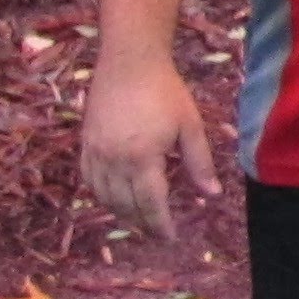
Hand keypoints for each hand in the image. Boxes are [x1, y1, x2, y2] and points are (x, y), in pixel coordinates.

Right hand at [79, 51, 216, 239]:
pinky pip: (89, 179)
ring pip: (104, 196)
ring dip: (121, 212)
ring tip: (138, 219)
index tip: (170, 238)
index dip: (160, 225)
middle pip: (125, 205)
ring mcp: (96, 151)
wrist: (129, 61)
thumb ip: (200, 164)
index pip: (150, 204)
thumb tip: (212, 195)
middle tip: (157, 231)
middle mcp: (114, 160)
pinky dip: (101, 194)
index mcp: (142, 158)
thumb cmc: (166, 91)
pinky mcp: (86, 142)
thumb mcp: (190, 126)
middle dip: (142, 222)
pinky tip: (114, 197)